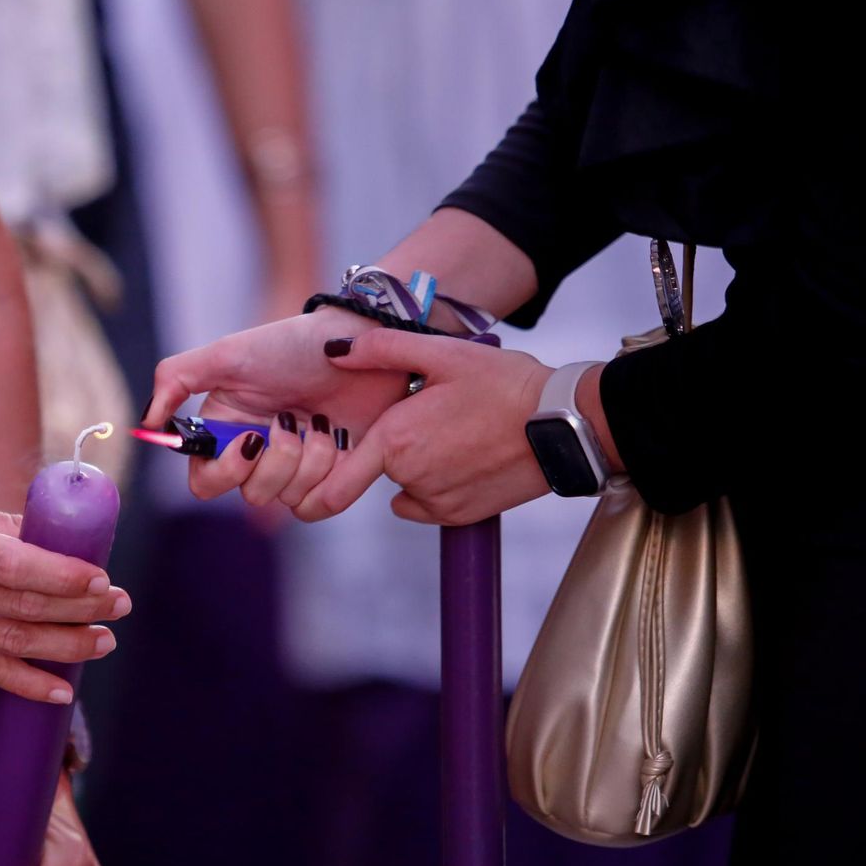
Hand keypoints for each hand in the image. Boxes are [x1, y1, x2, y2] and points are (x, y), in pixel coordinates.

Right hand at [0, 495, 129, 703]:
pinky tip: (60, 690)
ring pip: (10, 644)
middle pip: (23, 607)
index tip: (103, 579)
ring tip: (103, 643)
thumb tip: (58, 537)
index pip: (18, 566)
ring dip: (64, 648)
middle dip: (80, 611)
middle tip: (120, 608)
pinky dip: (25, 684)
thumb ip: (2, 526)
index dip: (66, 578)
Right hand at [142, 308, 405, 504]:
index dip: (225, 470)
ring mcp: (297, 470)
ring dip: (310, 458)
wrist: (363, 345)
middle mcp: (258, 456)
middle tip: (292, 420)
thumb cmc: (293, 345)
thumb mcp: (227, 353)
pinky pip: (321, 505)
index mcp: (227, 431)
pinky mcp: (335, 478)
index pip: (205, 482)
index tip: (249, 439)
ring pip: (288, 501)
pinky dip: (332, 474)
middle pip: (250, 495)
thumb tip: (144, 424)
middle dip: (276, 461)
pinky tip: (340, 438)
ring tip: (323, 422)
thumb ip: (175, 379)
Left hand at [296, 329, 556, 524]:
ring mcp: (436, 501)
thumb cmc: (503, 382)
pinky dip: (436, 486)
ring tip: (458, 434)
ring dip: (419, 465)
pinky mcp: (459, 516)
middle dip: (395, 445)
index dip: (313, 493)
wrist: (562, 424)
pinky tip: (465, 458)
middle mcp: (410, 478)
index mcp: (395, 440)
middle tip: (434, 417)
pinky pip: (426, 504)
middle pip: (380, 466)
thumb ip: (381, 349)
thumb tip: (333, 352)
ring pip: (405, 484)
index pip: (336, 487)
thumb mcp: (442, 352)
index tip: (303, 499)